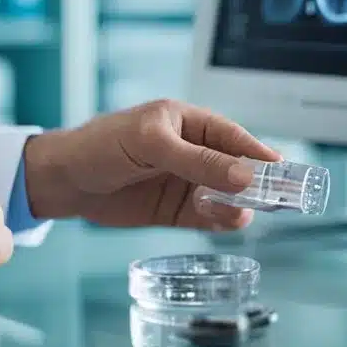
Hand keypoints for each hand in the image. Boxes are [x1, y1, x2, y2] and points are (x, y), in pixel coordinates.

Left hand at [21, 99, 280, 230]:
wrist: (63, 180)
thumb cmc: (101, 146)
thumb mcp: (150, 145)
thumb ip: (198, 161)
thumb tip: (245, 176)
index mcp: (185, 122)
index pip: (230, 135)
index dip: (257, 151)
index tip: (283, 168)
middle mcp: (189, 151)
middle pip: (234, 167)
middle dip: (257, 181)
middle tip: (283, 197)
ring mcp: (182, 182)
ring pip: (223, 194)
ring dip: (239, 204)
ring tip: (250, 213)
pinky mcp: (172, 210)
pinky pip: (205, 217)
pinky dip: (219, 221)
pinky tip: (231, 223)